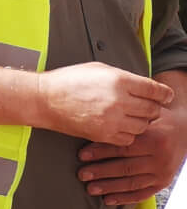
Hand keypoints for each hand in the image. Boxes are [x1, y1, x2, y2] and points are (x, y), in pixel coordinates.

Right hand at [37, 63, 171, 144]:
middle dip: (152, 108)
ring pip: (143, 126)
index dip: (164, 95)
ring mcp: (112, 120)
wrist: (44, 99)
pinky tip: (118, 126)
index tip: (165, 97)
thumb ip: (124, 78)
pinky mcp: (104, 134)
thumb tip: (143, 87)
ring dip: (140, 122)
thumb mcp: (99, 69)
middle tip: (145, 107)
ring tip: (128, 116)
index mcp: (120, 81)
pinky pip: (128, 139)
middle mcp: (119, 101)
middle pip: (153, 110)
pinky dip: (127, 134)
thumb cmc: (68, 82)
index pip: (156, 90)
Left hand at [78, 99, 186, 205]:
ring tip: (90, 189)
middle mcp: (161, 158)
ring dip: (109, 187)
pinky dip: (124, 198)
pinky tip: (108, 199)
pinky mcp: (163, 183)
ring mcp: (163, 173)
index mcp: (155, 139)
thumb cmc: (158, 120)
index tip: (81, 155)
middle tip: (82, 174)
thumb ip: (125, 121)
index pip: (123, 148)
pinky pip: (142, 194)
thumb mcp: (145, 116)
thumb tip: (94, 122)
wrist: (185, 131)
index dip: (101, 152)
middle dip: (101, 172)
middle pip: (126, 167)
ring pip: (132, 183)